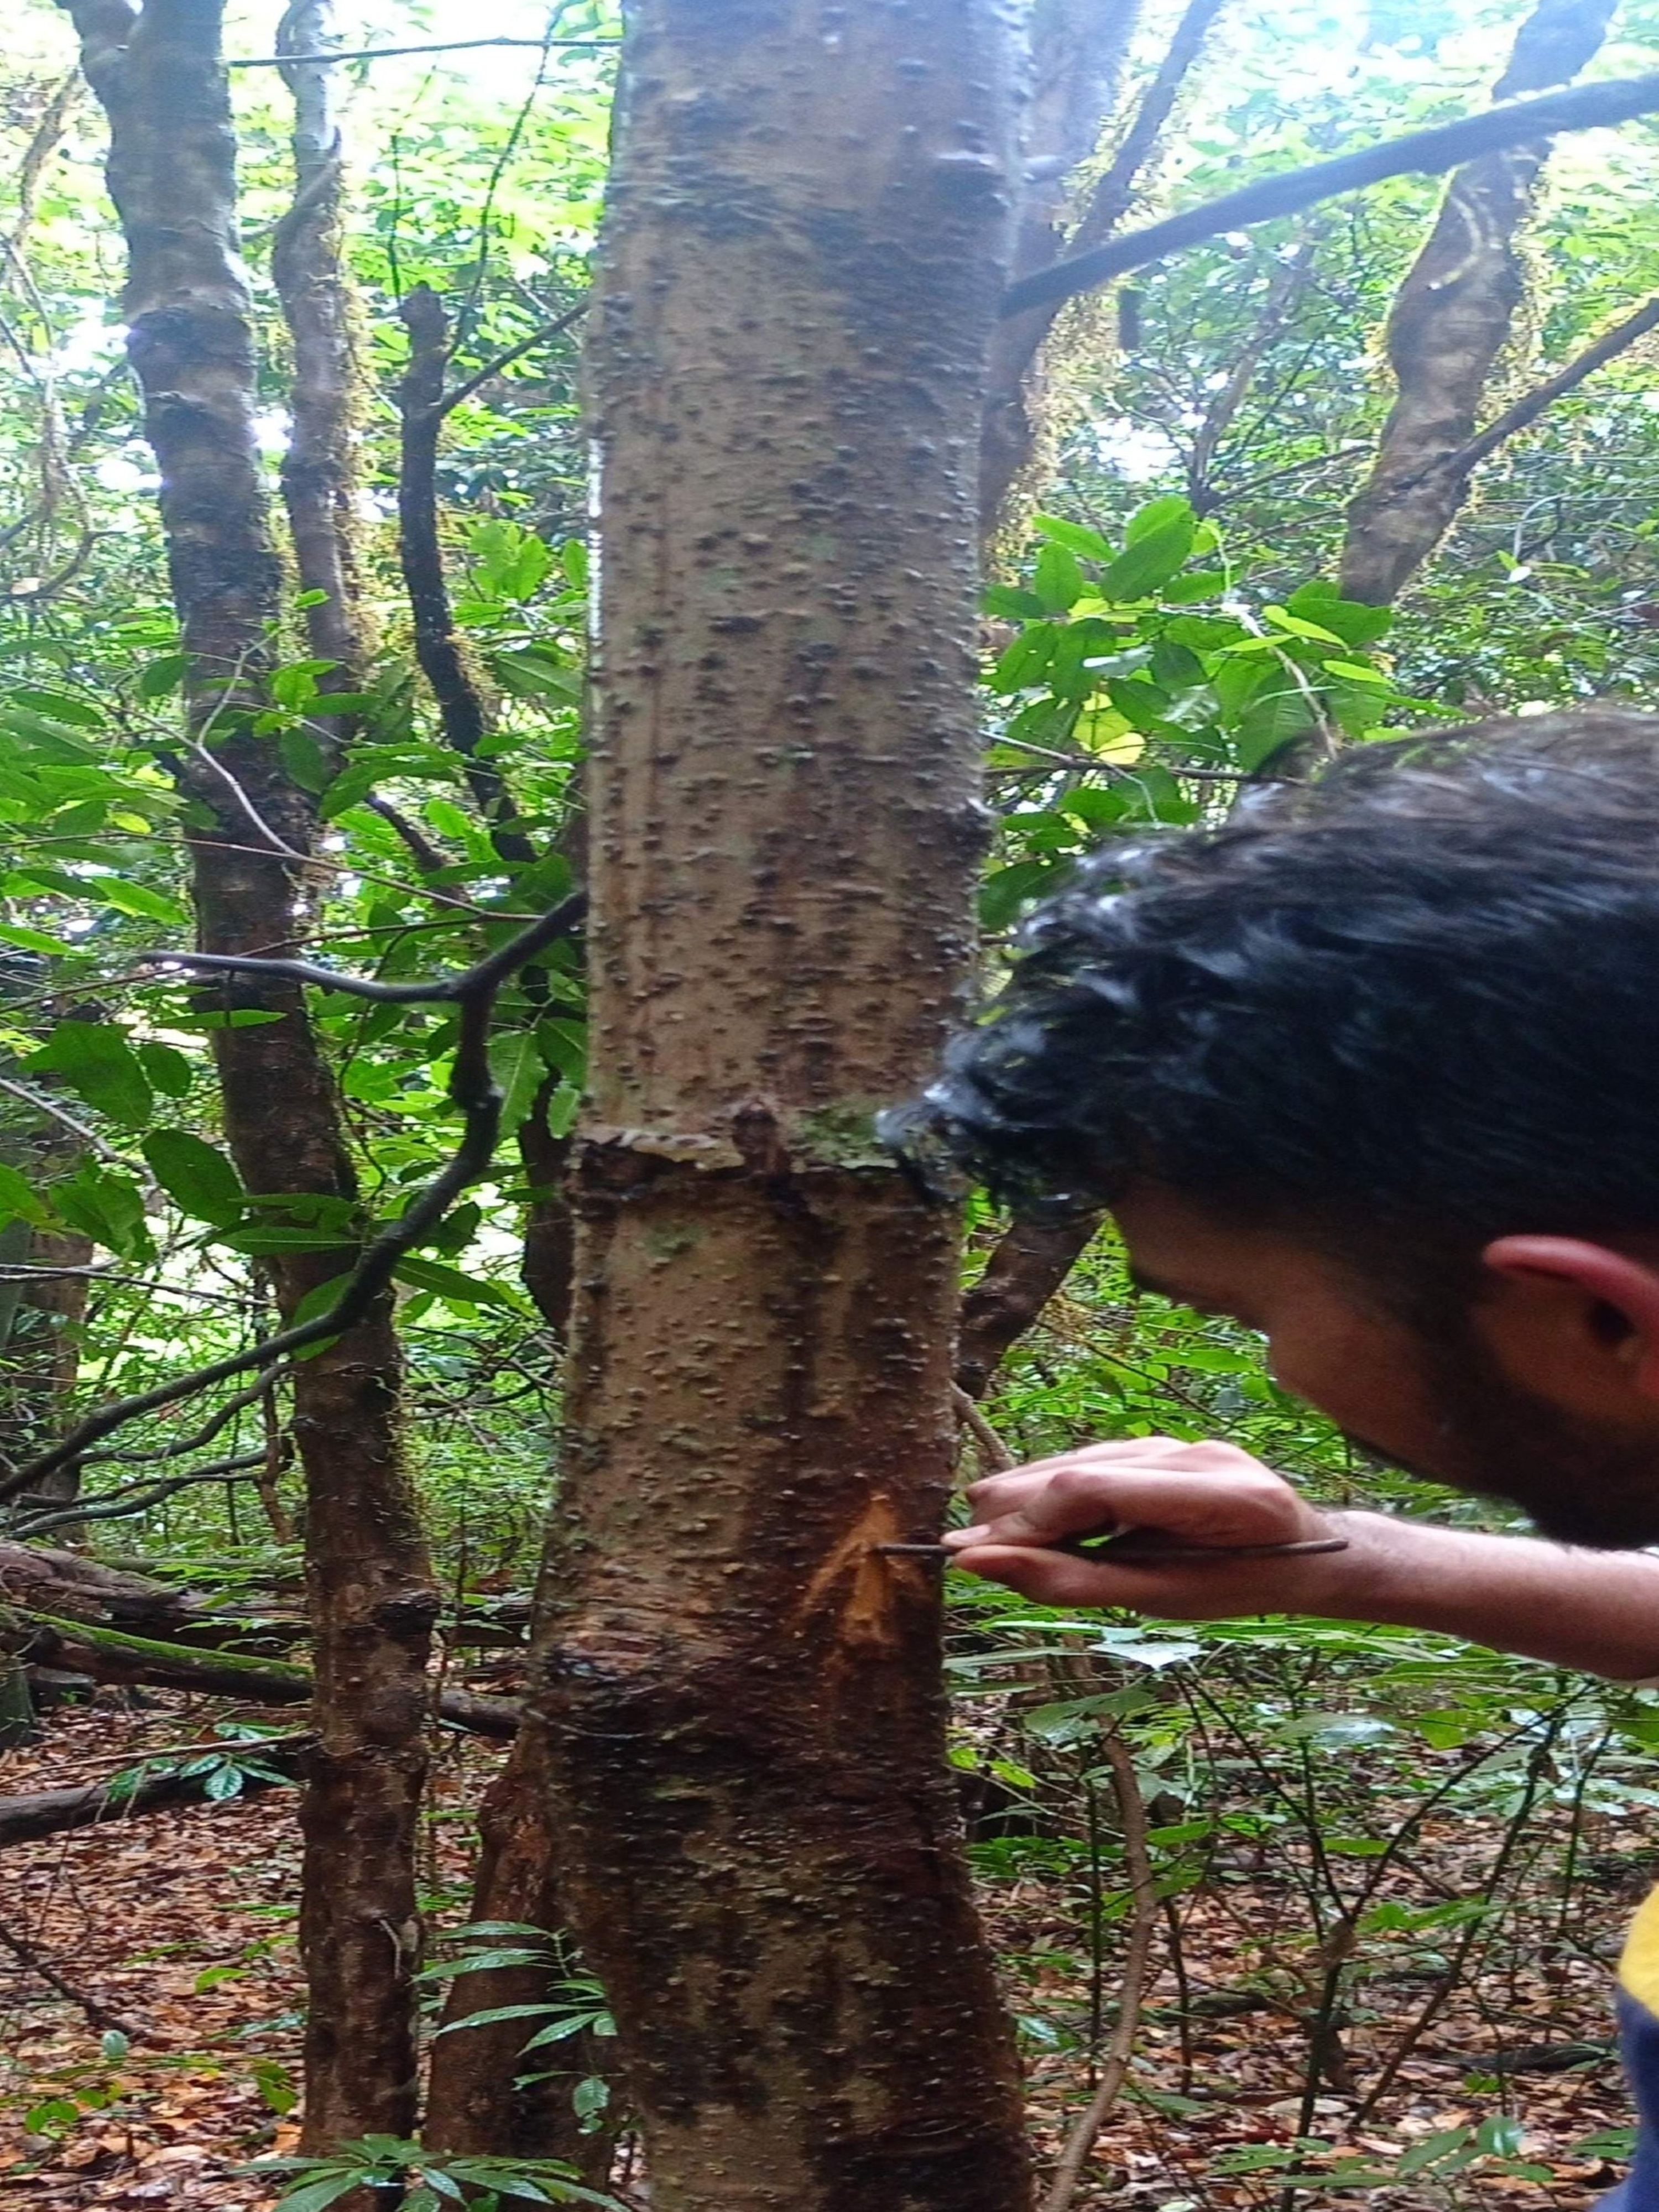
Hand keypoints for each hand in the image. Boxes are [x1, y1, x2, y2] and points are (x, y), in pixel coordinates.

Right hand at [943, 1437, 1349, 1617]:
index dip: (1026, 1521)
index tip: (974, 1556)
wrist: (1310, 1552)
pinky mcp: (1166, 1444)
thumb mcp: (1164, 1600)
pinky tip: (1031, 1520)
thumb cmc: (1243, 1586)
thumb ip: (1078, 1580)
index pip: (1090, 1485)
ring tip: (984, 1536)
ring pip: (1080, 1458)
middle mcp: (1193, 1451)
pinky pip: (1097, 1460)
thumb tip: (988, 1562)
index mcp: (1213, 1492)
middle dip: (1013, 1508)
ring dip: (1027, 1499)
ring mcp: (1180, 1441)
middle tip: (964, 1549)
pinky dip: (1057, 1492)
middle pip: (1076, 1465)